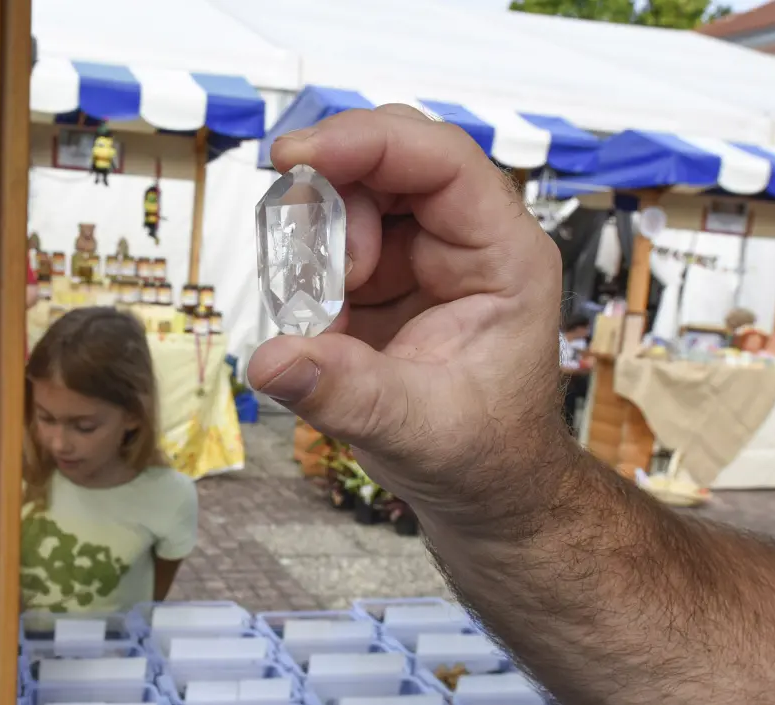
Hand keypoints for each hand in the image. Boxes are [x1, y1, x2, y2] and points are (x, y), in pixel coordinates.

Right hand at [247, 107, 567, 528]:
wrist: (485, 491)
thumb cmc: (481, 455)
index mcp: (503, 257)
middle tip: (307, 267)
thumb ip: (343, 392)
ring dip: (318, 244)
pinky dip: (310, 273)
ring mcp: (426, 256)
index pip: (442, 162)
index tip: (296, 157)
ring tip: (325, 315)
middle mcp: (468, 241)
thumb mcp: (414, 429)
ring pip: (355, 196)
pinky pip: (335, 242)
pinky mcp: (390, 278)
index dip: (368, 143)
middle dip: (332, 199)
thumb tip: (270, 360)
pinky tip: (320, 325)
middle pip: (391, 163)